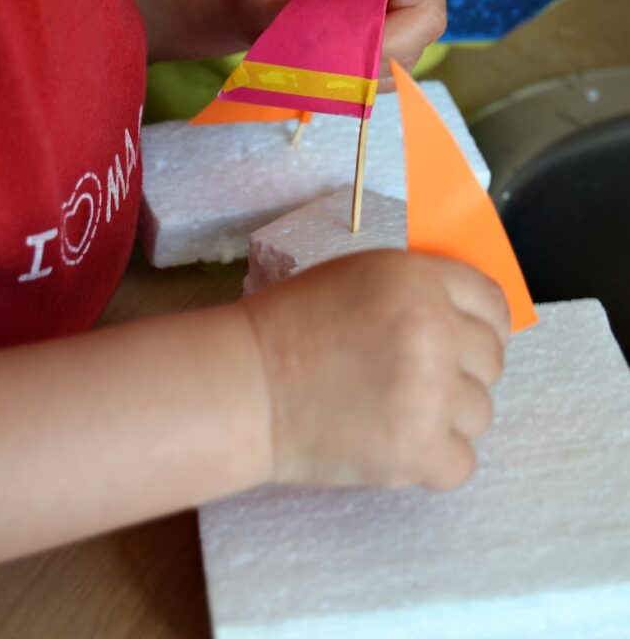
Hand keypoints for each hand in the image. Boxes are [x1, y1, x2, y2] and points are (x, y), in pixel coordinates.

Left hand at [226, 0, 464, 71]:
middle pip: (434, 12)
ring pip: (413, 52)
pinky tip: (333, 62)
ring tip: (327, 43)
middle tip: (344, 32)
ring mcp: (397, 21)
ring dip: (370, 59)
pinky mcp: (384, 55)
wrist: (252, 2)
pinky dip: (362, 78)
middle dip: (394, 34)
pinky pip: (391, 78)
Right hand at [242, 250, 508, 490]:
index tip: (467, 343)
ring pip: (480, 413)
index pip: (492, 303)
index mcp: (418, 280)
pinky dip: (432, 461)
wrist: (247, 385)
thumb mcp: (360, 277)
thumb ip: (419, 291)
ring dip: (445, 418)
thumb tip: (468, 319)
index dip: (483, 326)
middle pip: (492, 361)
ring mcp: (430, 392)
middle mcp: (433, 329)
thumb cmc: (290, 327)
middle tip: (414, 381)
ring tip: (393, 411)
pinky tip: (395, 444)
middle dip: (460, 373)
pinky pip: (462, 462)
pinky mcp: (418, 449)